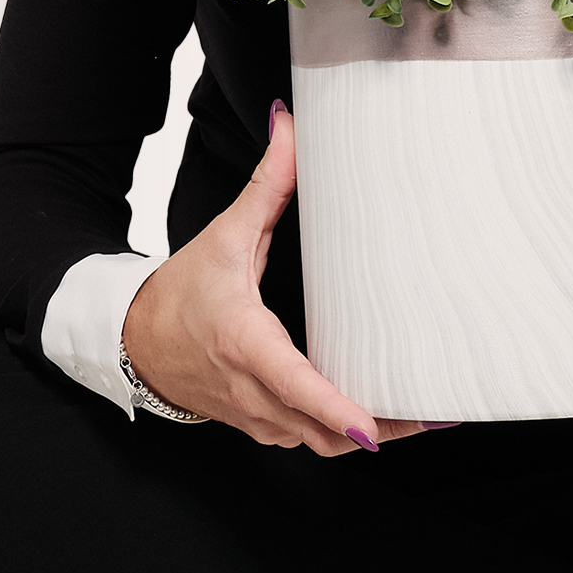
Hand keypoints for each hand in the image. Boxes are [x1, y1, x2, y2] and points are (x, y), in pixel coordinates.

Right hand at [122, 102, 426, 454]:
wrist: (136, 341)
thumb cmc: (180, 294)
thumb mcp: (225, 235)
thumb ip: (265, 186)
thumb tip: (289, 128)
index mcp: (244, 341)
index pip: (294, 383)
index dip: (336, 408)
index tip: (373, 425)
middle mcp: (251, 389)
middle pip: (322, 430)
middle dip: (381, 428)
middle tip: (436, 413)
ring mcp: (257, 417)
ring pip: (320, 444)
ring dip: (370, 437)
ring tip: (424, 415)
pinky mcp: (263, 426)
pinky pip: (310, 441)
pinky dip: (344, 435)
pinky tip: (383, 416)